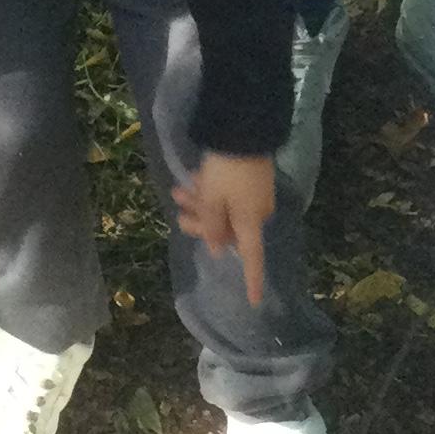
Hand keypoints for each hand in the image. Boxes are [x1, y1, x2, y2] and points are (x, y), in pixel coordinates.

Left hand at [172, 150, 273, 305]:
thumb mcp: (212, 200)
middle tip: (179, 204)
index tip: (255, 303)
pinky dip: (210, 192)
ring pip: (223, 210)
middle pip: (227, 230)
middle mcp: (256, 214)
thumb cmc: (226, 171)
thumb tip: (215, 248)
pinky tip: (193, 179)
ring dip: (200, 203)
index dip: (253, 281)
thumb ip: (212, 227)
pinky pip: (228, 196)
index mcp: (249, 222)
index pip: (252, 259)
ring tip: (178, 190)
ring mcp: (253, 196)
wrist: (243, 130)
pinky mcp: (251, 180)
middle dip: (201, 221)